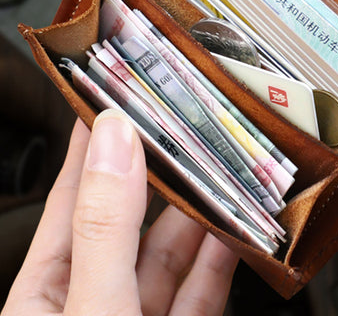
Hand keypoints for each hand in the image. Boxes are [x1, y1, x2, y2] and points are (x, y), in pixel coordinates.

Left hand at [1, 109, 237, 315]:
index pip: (69, 201)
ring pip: (169, 257)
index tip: (114, 102)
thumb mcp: (94, 308)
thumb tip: (116, 138)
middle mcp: (90, 305)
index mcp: (43, 299)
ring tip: (220, 173)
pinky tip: (234, 231)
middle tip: (185, 131)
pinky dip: (219, 260)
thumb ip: (107, 227)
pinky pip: (200, 292)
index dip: (92, 148)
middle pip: (128, 224)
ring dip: (198, 216)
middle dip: (160, 176)